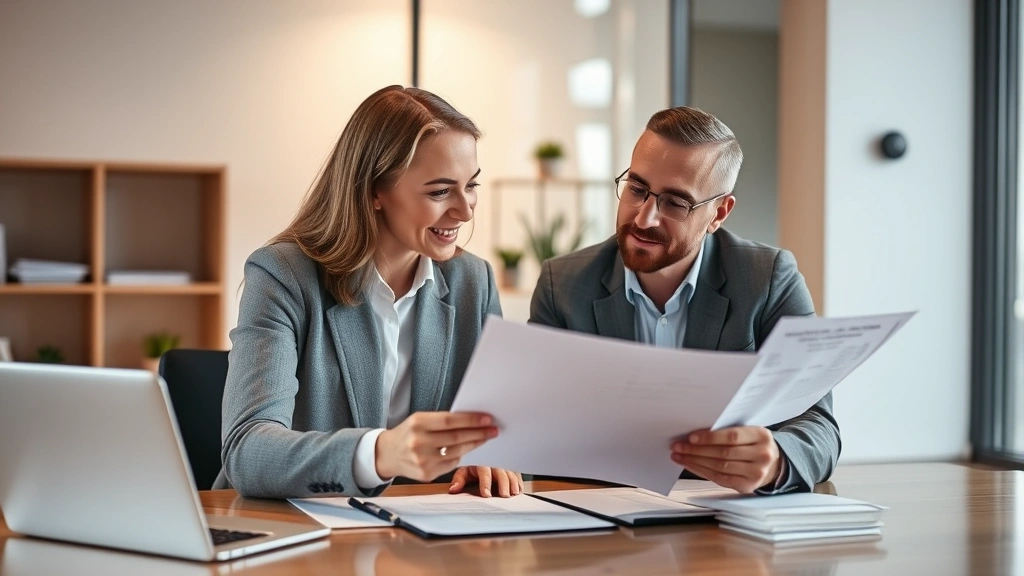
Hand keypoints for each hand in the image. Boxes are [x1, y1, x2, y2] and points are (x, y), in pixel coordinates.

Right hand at [375, 412, 496, 481]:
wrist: (386, 454)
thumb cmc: (408, 433)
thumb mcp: (419, 420)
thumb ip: (442, 420)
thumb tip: (472, 420)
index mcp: (417, 423)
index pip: (450, 421)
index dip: (471, 420)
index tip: (487, 419)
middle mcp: (419, 442)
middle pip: (456, 437)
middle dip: (478, 433)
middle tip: (493, 429)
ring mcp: (422, 461)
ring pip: (457, 452)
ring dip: (474, 444)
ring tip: (485, 438)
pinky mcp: (426, 474)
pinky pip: (451, 464)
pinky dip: (461, 455)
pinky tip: (468, 449)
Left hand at [449, 467, 522, 497]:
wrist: (483, 456)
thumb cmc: (473, 466)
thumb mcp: (464, 471)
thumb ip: (459, 480)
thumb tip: (453, 489)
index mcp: (481, 462)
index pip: (484, 472)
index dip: (485, 483)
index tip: (486, 495)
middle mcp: (495, 462)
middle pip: (501, 472)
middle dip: (503, 484)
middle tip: (505, 496)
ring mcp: (505, 464)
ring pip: (511, 473)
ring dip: (513, 483)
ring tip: (514, 494)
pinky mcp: (512, 468)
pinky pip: (518, 474)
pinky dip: (519, 482)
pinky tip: (519, 491)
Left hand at [671, 426, 781, 493]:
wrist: (773, 465)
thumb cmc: (753, 444)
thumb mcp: (749, 433)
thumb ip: (728, 432)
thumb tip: (695, 434)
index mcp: (761, 436)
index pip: (732, 436)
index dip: (710, 437)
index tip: (691, 437)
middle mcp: (762, 455)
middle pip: (723, 453)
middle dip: (696, 450)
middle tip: (678, 446)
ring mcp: (756, 473)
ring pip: (720, 467)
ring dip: (695, 461)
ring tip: (679, 455)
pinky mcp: (747, 486)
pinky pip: (720, 479)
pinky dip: (701, 471)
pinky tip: (689, 465)